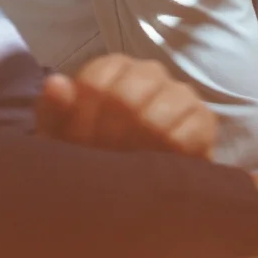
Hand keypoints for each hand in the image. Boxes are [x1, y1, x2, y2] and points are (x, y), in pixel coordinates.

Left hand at [35, 53, 216, 159]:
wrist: (127, 189)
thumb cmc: (91, 157)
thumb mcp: (61, 138)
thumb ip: (54, 111)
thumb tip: (56, 83)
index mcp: (112, 68)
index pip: (95, 83)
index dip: (82, 122)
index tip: (80, 147)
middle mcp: (148, 72)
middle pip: (124, 99)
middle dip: (108, 139)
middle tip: (104, 163)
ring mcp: (179, 93)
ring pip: (155, 117)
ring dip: (136, 150)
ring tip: (128, 168)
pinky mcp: (203, 119)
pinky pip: (186, 134)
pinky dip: (168, 155)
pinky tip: (157, 165)